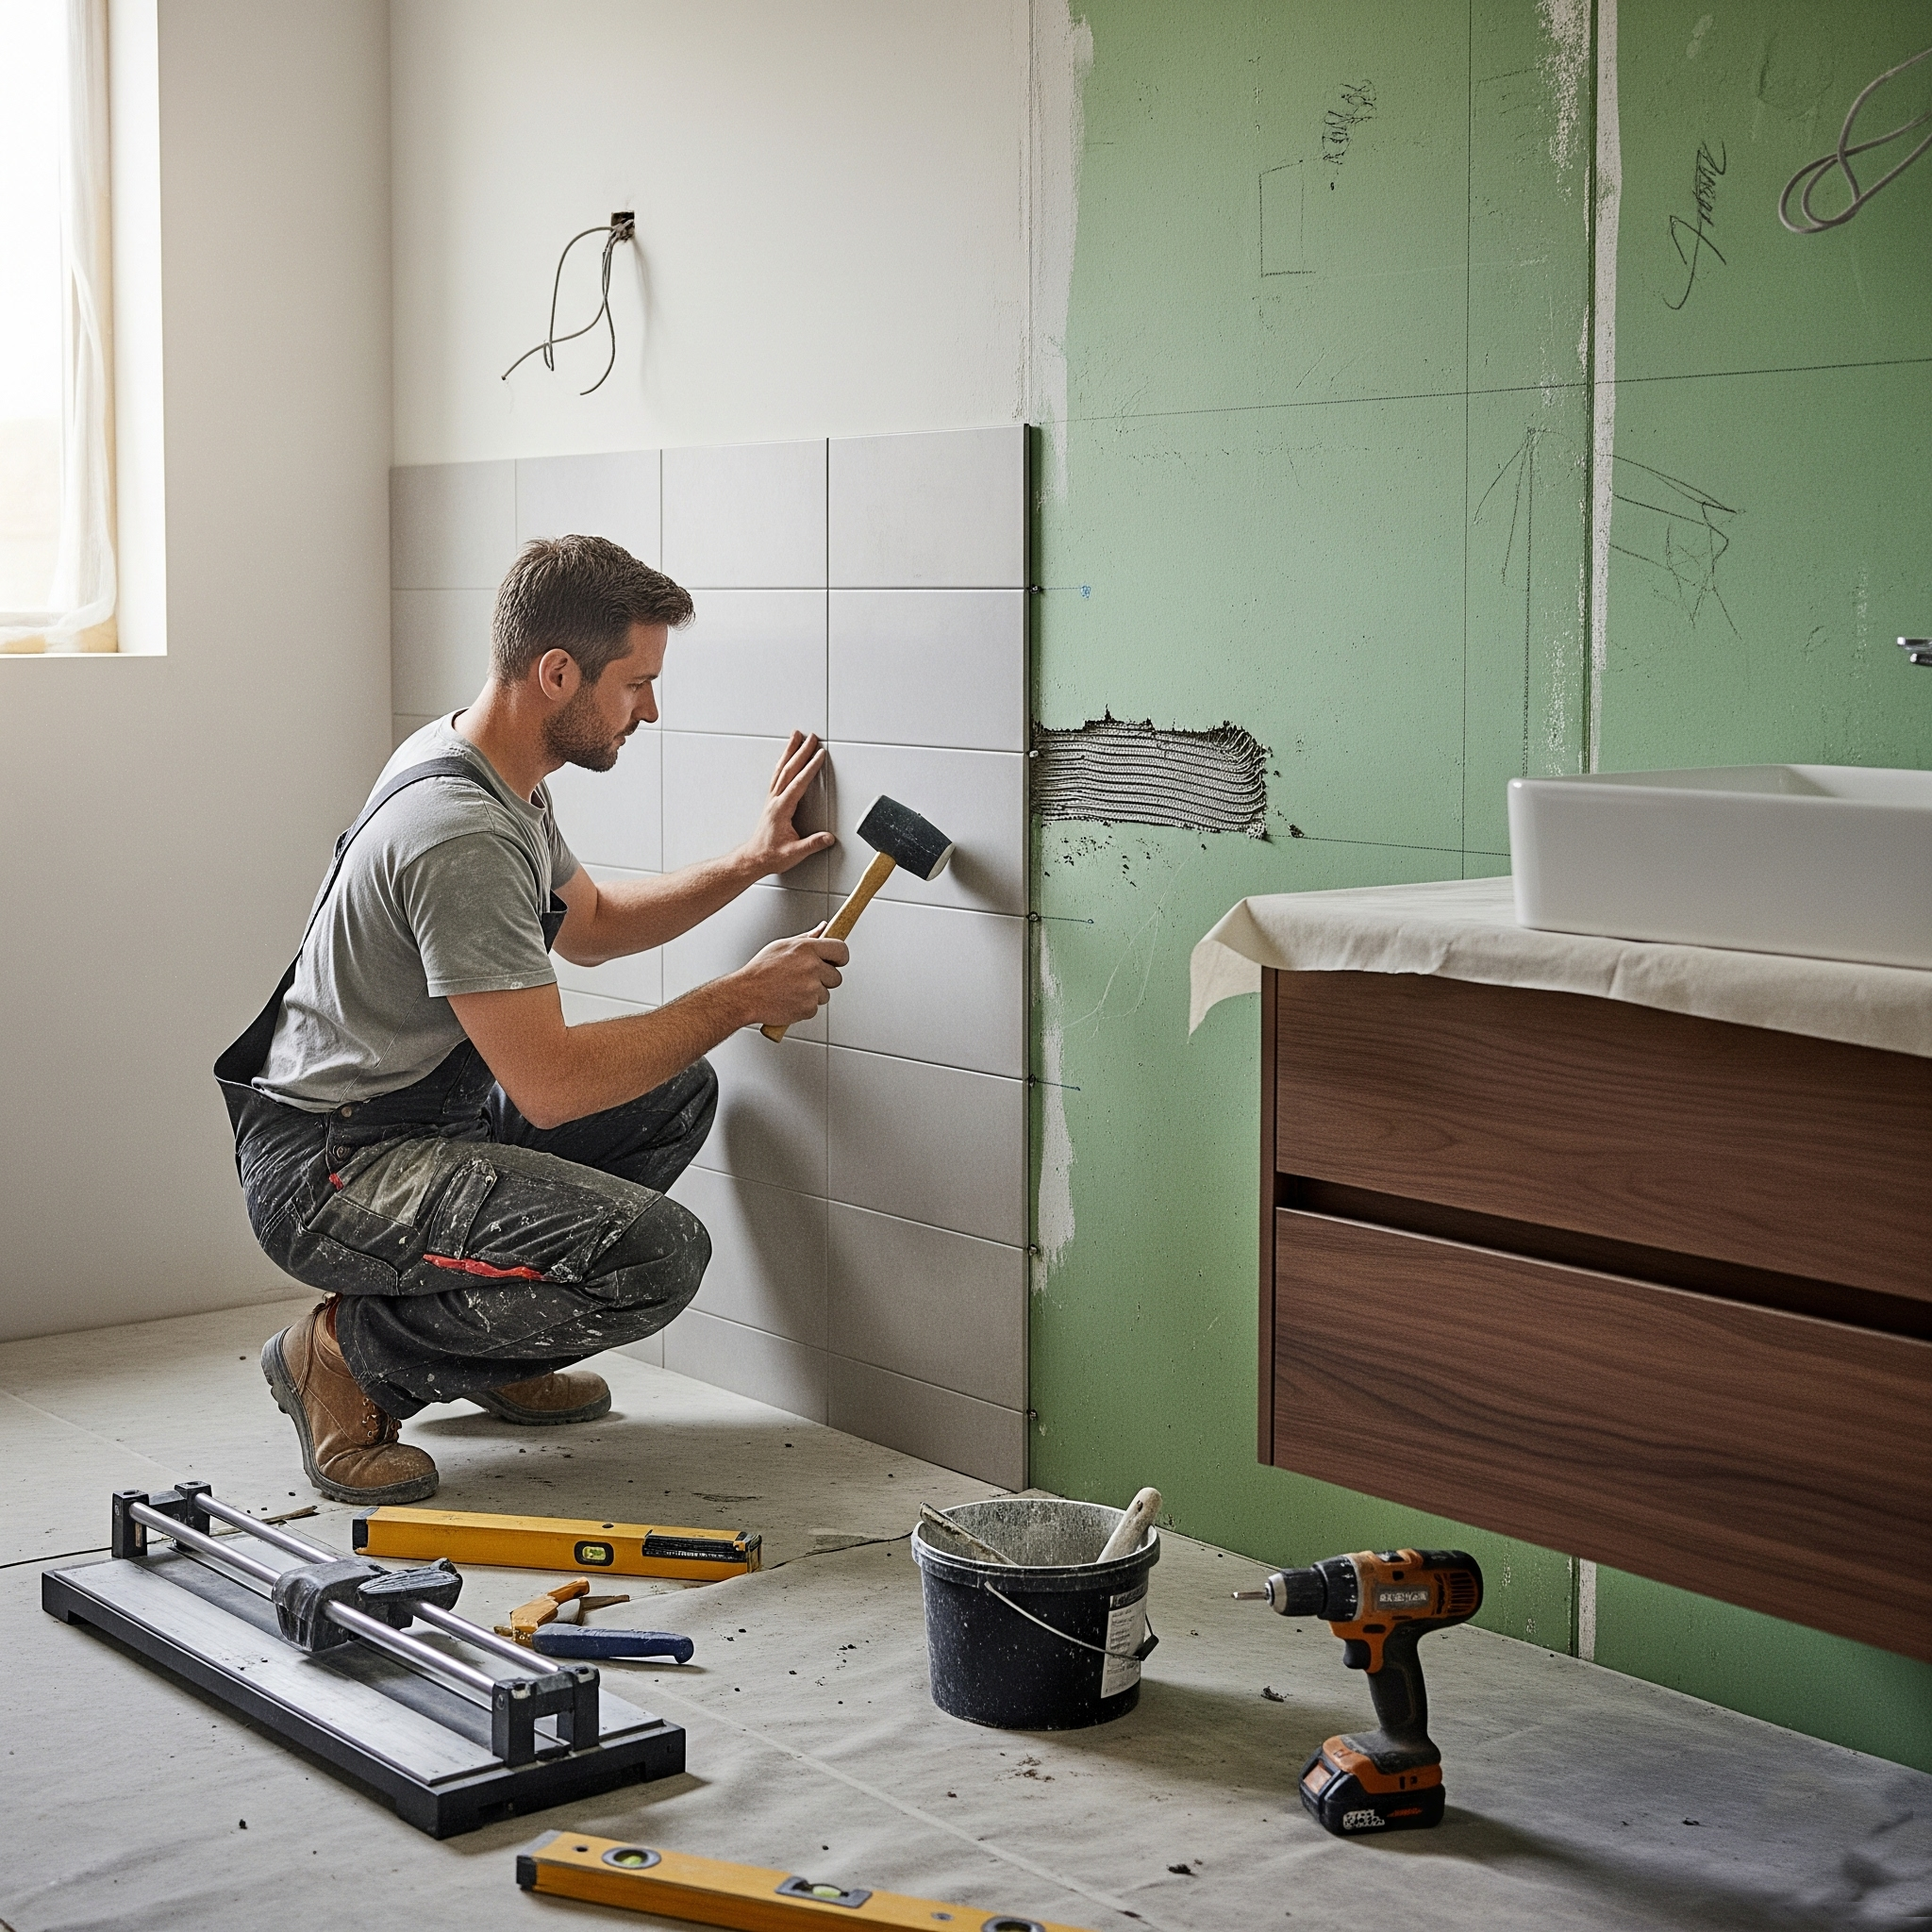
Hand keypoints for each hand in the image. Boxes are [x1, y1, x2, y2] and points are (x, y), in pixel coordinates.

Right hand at [735, 927, 848, 1027]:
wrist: (744, 995)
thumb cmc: (760, 970)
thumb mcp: (781, 946)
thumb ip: (806, 938)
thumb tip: (823, 928)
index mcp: (807, 949)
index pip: (841, 950)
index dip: (841, 957)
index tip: (837, 961)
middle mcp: (812, 968)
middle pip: (836, 977)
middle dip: (825, 979)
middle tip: (805, 979)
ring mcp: (811, 989)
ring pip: (825, 994)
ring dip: (813, 994)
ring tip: (792, 989)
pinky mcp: (808, 1008)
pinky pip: (814, 1008)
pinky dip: (804, 1007)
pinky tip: (789, 999)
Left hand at [738, 731, 837, 877]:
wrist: (754, 858)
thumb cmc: (770, 855)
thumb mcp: (794, 853)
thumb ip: (812, 845)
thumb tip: (828, 838)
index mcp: (781, 809)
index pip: (798, 783)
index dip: (810, 768)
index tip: (820, 755)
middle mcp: (775, 801)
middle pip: (789, 769)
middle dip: (801, 751)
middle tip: (811, 737)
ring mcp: (772, 800)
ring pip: (781, 769)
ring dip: (789, 752)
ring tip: (795, 737)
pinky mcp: (772, 802)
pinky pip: (778, 776)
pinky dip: (784, 762)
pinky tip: (787, 758)